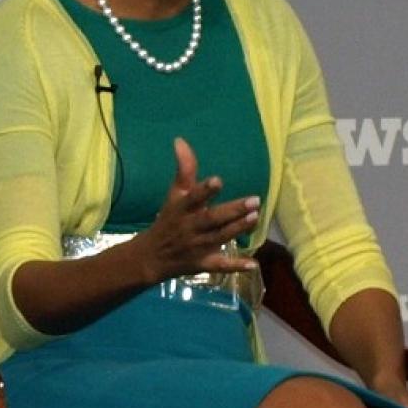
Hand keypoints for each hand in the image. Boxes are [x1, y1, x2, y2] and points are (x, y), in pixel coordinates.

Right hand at [135, 137, 260, 283]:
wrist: (151, 257)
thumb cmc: (169, 219)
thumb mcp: (174, 194)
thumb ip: (184, 169)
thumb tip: (180, 141)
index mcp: (182, 209)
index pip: (193, 198)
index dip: (204, 190)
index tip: (218, 181)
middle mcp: (190, 227)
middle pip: (211, 219)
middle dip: (232, 211)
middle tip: (254, 201)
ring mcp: (198, 247)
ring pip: (219, 238)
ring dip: (237, 229)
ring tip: (255, 218)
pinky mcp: (204, 264)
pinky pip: (220, 266)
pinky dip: (236, 266)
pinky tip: (253, 264)